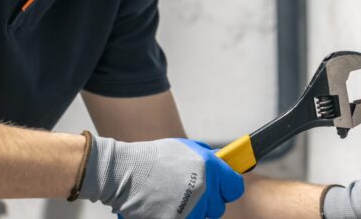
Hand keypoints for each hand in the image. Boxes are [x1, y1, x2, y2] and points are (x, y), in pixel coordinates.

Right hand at [79, 136, 243, 218]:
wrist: (126, 172)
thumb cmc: (155, 158)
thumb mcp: (186, 148)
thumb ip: (207, 157)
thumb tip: (224, 162)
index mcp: (210, 168)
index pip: (235, 187)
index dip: (227, 188)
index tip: (221, 188)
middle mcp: (205, 189)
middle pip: (218, 207)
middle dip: (208, 201)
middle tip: (192, 194)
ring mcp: (192, 208)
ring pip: (203, 217)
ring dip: (194, 211)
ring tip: (174, 199)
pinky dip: (179, 216)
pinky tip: (166, 207)